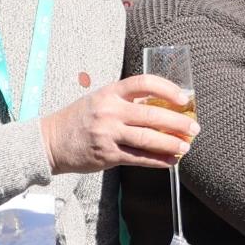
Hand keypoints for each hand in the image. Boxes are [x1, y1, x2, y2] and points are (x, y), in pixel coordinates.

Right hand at [41, 74, 198, 174]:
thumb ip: (128, 102)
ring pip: (147, 138)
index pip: (144, 83)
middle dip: (178, 122)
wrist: (50, 141)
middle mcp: (109, 111)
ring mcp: (107, 134)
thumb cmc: (80, 119)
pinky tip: (171, 161)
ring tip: (186, 146)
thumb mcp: (100, 101)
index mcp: (109, 93)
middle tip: (194, 127)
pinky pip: (139, 158)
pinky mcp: (107, 155)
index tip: (184, 99)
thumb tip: (164, 107)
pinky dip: (158, 160)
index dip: (168, 89)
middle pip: (151, 115)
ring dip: (171, 144)